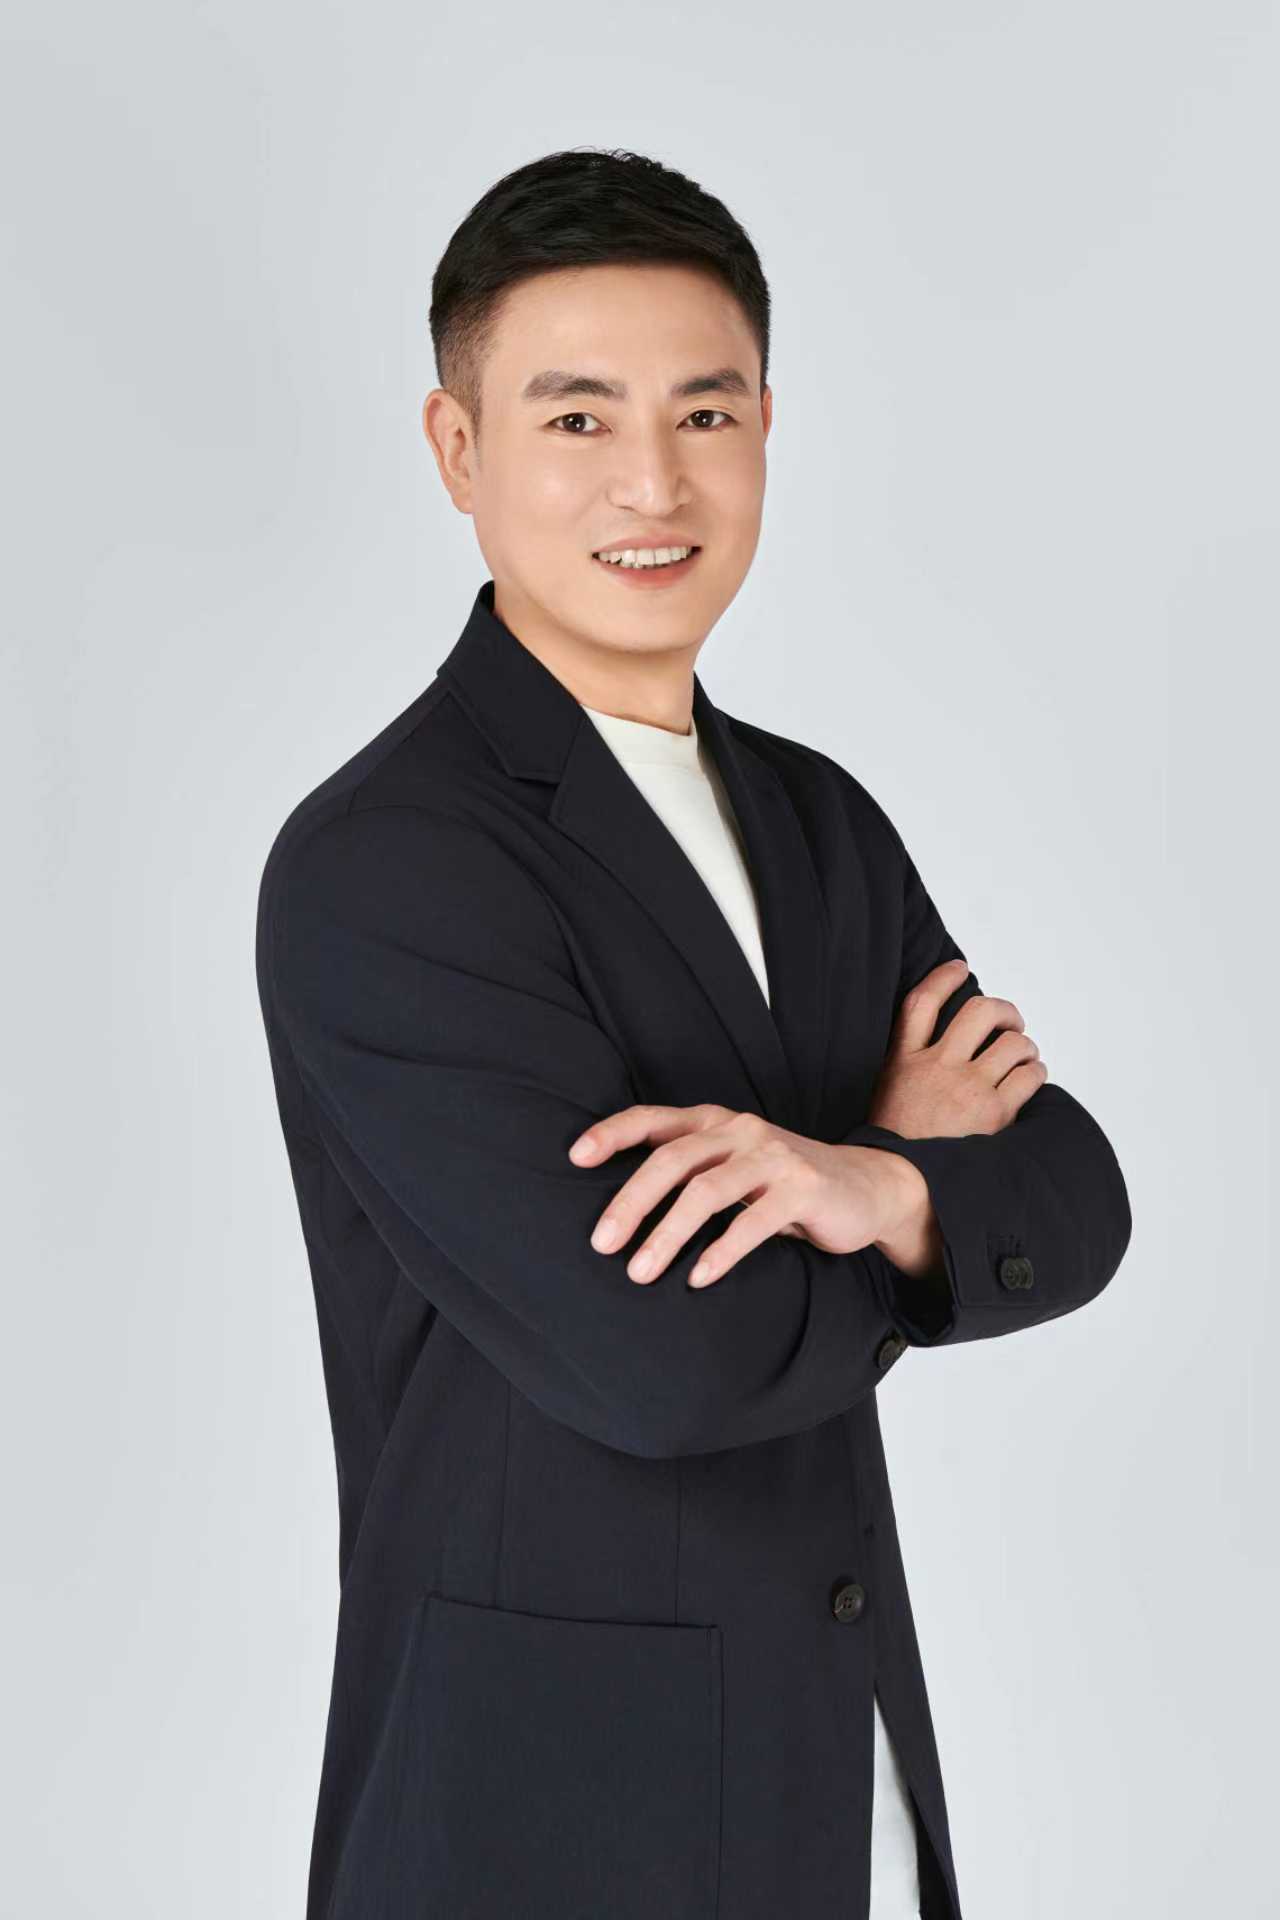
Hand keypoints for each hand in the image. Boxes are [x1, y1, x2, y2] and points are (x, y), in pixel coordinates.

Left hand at [568, 1105, 912, 1289]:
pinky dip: (721, 1252)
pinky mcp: (803, 1189)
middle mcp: (740, 1130)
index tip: (575, 1158)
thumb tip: (619, 1209)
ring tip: (639, 1272)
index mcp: (715, 1122)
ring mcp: (773, 1156)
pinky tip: (698, 1279)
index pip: (653, 1119)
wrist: (866, 1188)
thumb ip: (689, 1172)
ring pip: (706, 1192)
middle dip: (630, 1203)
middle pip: (672, 1160)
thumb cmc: (783, 1182)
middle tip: (601, 1243)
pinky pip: (753, 1222)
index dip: (613, 1134)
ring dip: (667, 1235)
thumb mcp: (733, 1166)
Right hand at [869, 958, 1047, 1138]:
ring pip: (1012, 1042)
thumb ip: (908, 1071)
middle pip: (979, 1011)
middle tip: (1011, 1022)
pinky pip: (1029, 1076)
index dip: (943, 977)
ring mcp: (966, 1088)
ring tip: (1024, 1058)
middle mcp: (936, 1067)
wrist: (900, 1188)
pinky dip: (1035, 1074)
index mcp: (903, 1062)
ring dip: (1024, 1046)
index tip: (960, 968)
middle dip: (1004, 1011)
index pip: (922, 1001)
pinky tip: (1030, 1082)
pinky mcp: (993, 1112)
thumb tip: (939, 1052)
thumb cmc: (895, 1150)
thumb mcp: (886, 1099)